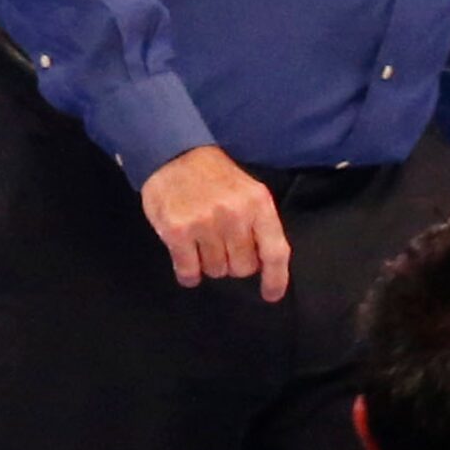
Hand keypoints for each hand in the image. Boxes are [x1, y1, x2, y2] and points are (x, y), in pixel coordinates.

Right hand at [138, 145, 290, 299]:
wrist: (174, 154)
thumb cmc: (216, 179)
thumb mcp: (249, 194)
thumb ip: (259, 225)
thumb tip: (265, 266)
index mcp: (258, 205)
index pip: (275, 252)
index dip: (275, 279)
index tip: (271, 295)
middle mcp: (234, 214)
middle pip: (243, 267)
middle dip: (234, 264)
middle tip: (222, 247)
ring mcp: (205, 223)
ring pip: (217, 270)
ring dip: (210, 264)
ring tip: (202, 244)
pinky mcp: (178, 230)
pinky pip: (189, 270)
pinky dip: (189, 273)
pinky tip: (187, 263)